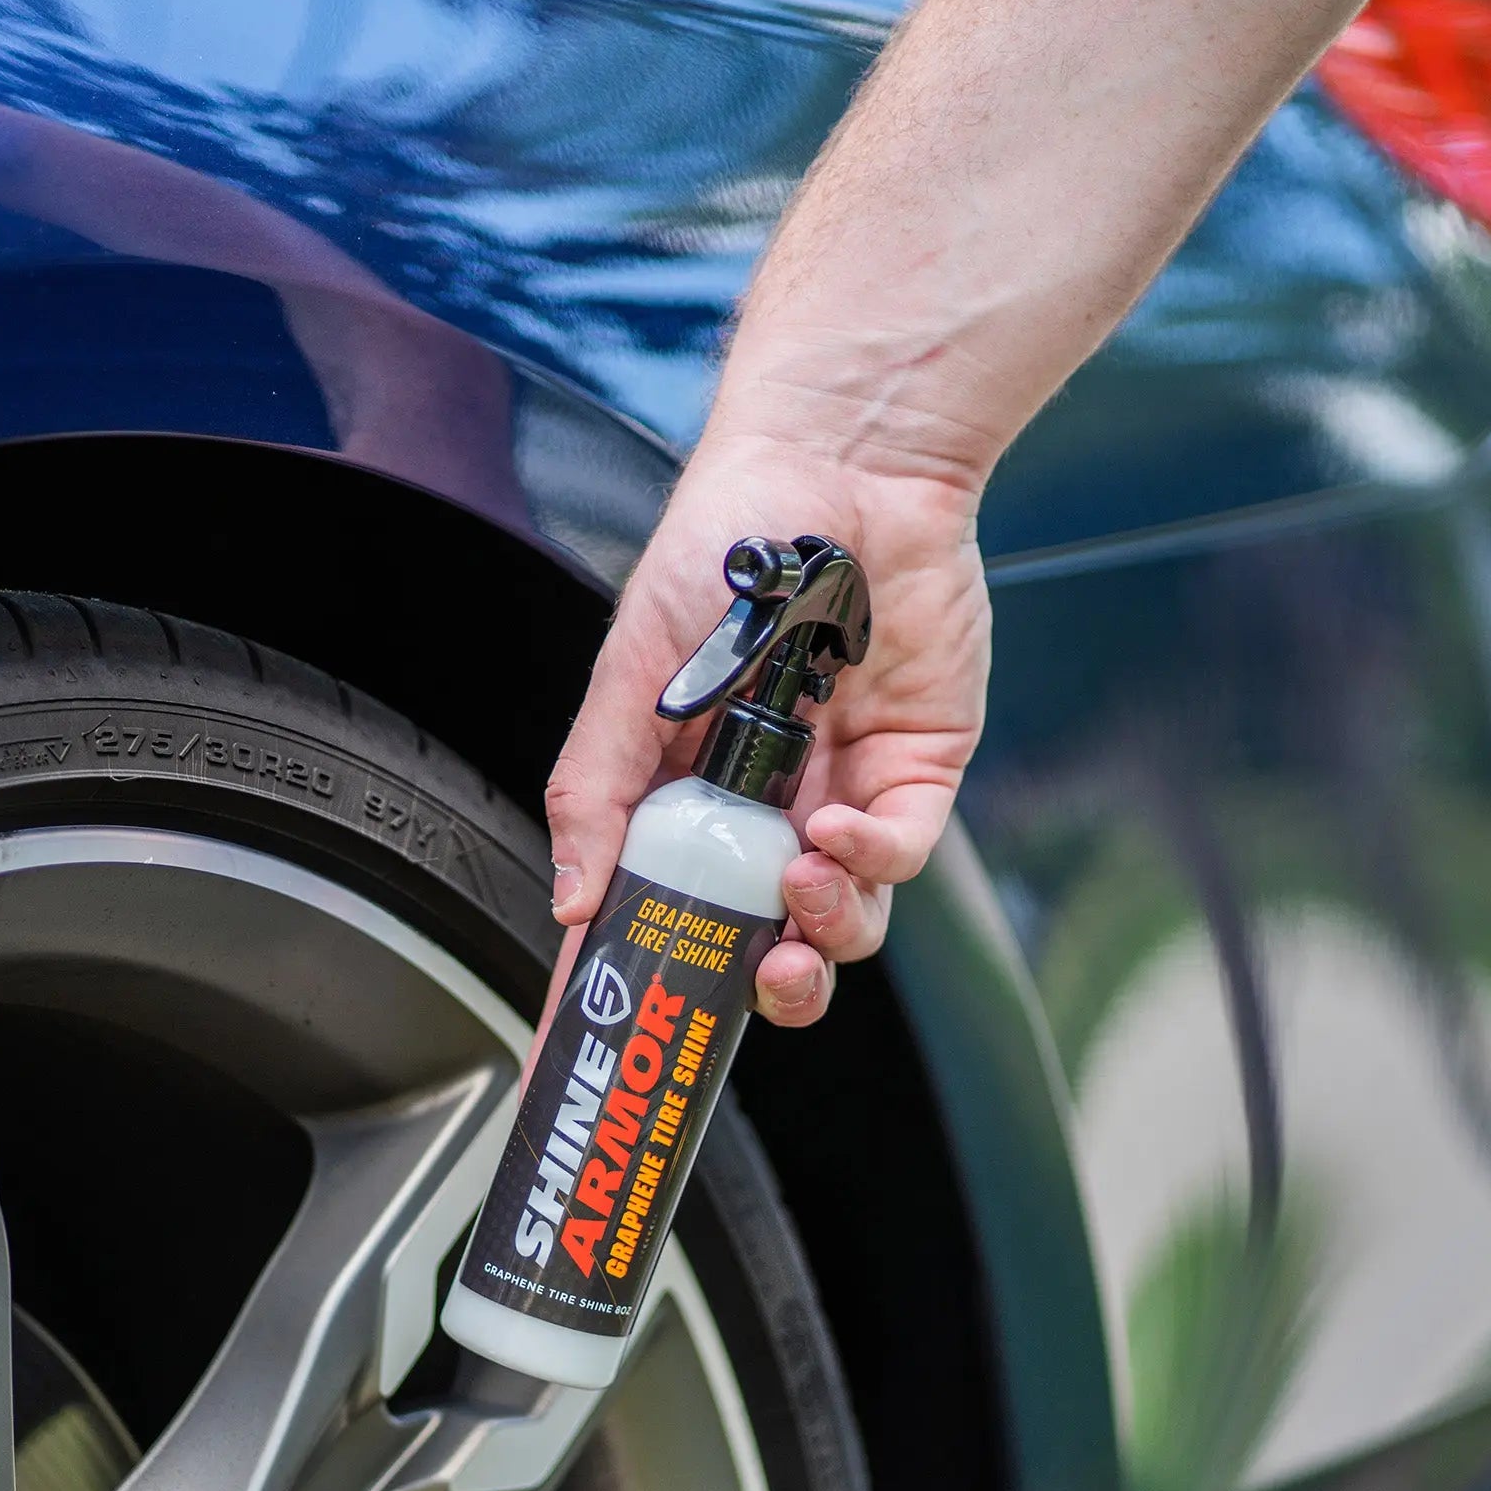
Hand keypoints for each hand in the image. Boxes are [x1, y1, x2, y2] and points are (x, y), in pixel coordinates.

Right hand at [545, 432, 989, 1025]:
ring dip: (822, 927)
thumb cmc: (722, 545)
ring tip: (800, 883)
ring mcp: (844, 791)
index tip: (612, 1028)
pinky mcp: (917, 768)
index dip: (641, 975)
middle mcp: (764, 806)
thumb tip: (573, 902)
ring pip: (844, 916)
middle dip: (764, 983)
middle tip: (752, 977)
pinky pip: (902, 850)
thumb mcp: (629, 677)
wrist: (839, 462)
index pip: (660, 908)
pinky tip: (836, 825)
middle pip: (766, 938)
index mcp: (685, 793)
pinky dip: (871, 858)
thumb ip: (595, 792)